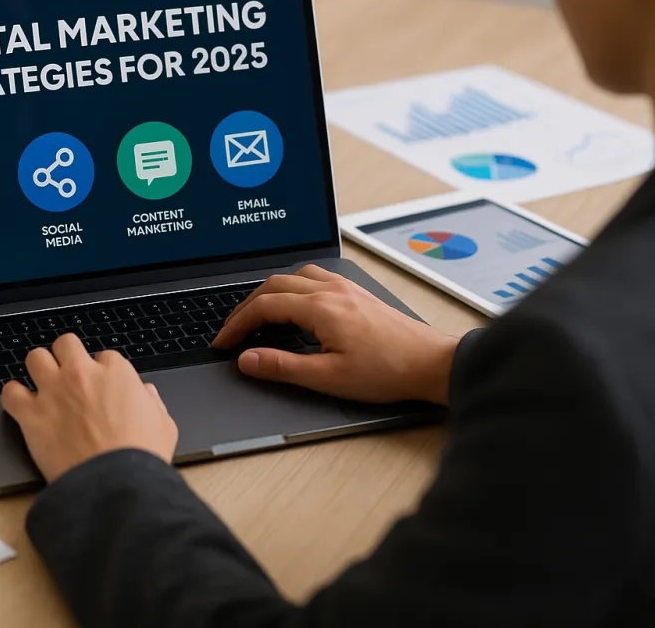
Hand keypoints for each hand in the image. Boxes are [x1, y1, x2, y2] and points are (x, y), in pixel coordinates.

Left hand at [0, 333, 178, 482]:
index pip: (105, 356)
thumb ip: (153, 403)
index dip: (102, 371)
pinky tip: (21, 405)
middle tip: (68, 374)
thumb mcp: (164, 426)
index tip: (101, 385)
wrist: (113, 484)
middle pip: (66, 344)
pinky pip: (10, 392)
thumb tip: (146, 395)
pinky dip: (14, 396)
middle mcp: (81, 375)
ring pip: (35, 357)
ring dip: (39, 368)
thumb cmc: (140, 458)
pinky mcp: (31, 415)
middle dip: (67, 356)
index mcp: (116, 373)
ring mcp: (54, 392)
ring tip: (43, 384)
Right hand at [213, 265, 459, 404]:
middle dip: (247, 307)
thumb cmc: (387, 371)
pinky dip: (292, 287)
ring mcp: (346, 288)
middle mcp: (331, 290)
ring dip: (269, 292)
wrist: (430, 363)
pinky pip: (314, 277)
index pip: (264, 308)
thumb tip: (248, 360)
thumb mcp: (328, 378)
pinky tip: (295, 302)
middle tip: (232, 330)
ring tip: (257, 314)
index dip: (237, 325)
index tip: (224, 342)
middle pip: (274, 286)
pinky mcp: (357, 293)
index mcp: (320, 308)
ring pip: (294, 276)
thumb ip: (283, 367)